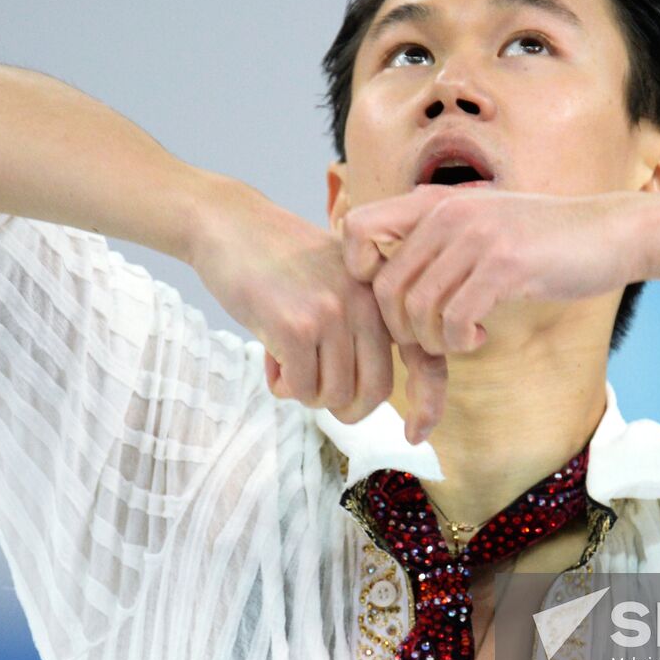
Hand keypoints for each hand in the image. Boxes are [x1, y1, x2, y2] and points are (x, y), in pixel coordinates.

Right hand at [189, 186, 418, 425]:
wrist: (231, 224)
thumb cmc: (280, 261)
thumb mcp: (339, 282)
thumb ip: (360, 327)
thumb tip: (364, 398)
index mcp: (383, 295)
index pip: (424, 357)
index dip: (428, 403)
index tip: (416, 435)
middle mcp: (367, 304)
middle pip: (375, 390)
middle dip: (345, 407)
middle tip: (316, 392)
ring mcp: (334, 314)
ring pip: (334, 395)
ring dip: (306, 393)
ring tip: (286, 362)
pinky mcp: (296, 326)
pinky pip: (300, 388)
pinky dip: (283, 386)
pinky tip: (268, 358)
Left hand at [341, 183, 643, 363]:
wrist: (612, 232)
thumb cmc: (545, 238)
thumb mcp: (483, 223)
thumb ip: (438, 238)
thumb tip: (390, 273)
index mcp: (436, 202)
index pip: (356, 228)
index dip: (358, 270)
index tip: (392, 297)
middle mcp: (448, 213)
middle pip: (384, 286)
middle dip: (402, 327)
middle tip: (432, 337)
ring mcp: (476, 238)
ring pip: (418, 309)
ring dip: (433, 340)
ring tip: (459, 339)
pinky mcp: (504, 266)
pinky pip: (454, 320)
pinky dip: (460, 341)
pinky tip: (479, 336)